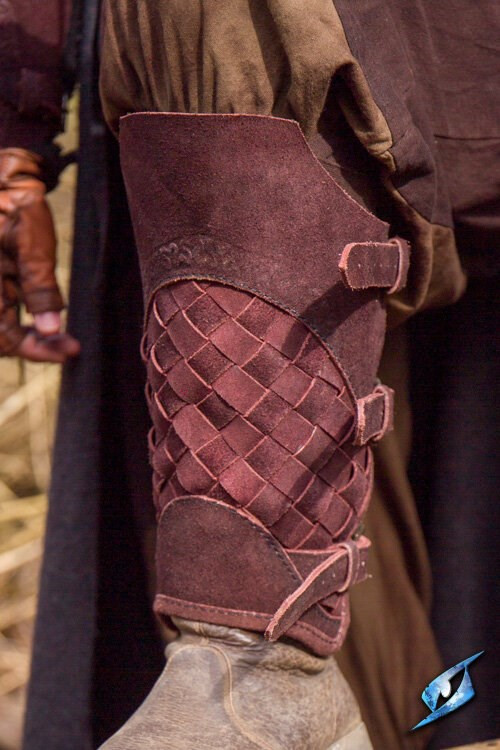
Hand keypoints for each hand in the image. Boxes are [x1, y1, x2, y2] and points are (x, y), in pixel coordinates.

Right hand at [0, 148, 79, 361]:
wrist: (2, 175)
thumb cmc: (13, 202)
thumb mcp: (31, 243)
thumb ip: (39, 289)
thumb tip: (50, 331)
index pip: (4, 338)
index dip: (37, 350)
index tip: (70, 351)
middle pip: (1, 337)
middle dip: (33, 345)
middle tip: (67, 345)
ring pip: (3, 326)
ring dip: (30, 334)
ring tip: (60, 337)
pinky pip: (4, 308)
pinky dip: (24, 318)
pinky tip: (44, 320)